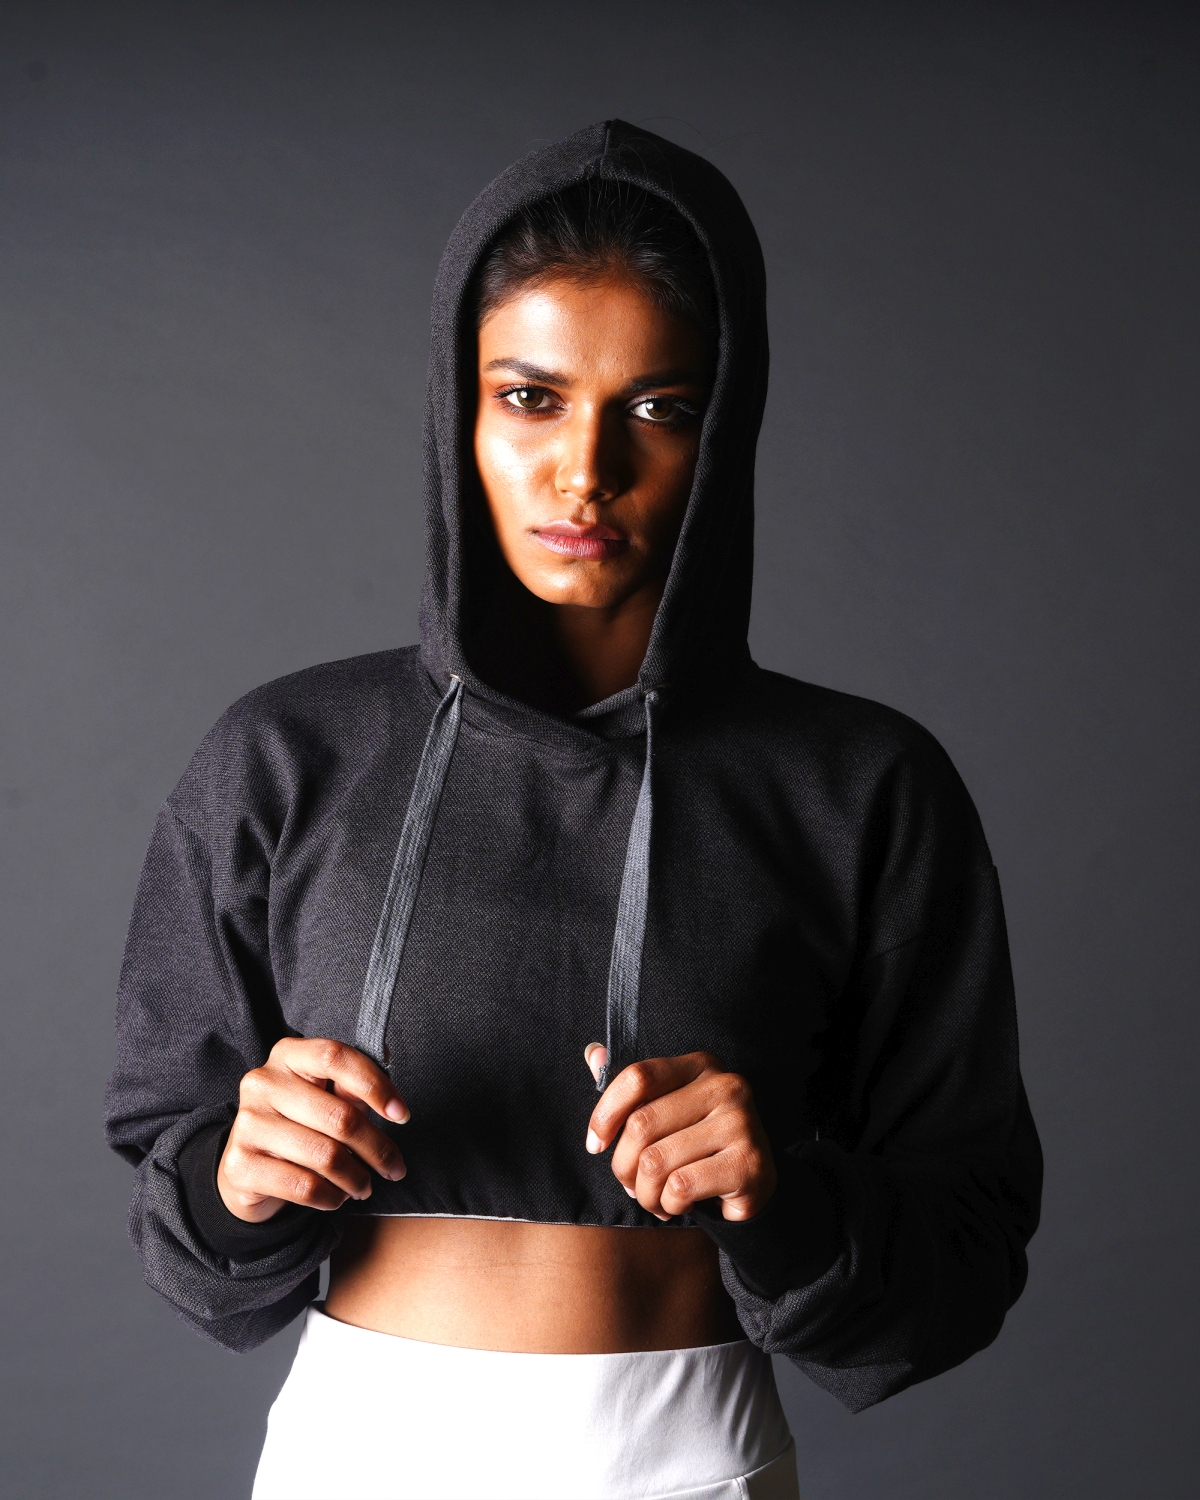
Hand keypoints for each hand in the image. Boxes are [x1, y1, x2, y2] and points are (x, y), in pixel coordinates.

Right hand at [217, 1037, 409, 1222]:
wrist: (247, 1168)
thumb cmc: (297, 1125)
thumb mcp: (324, 1098)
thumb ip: (352, 1088)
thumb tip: (387, 1067)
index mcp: (287, 1056)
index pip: (336, 1058)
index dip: (375, 1085)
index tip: (402, 1115)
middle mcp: (263, 1083)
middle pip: (340, 1116)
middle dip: (378, 1149)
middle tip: (394, 1168)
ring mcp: (248, 1124)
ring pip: (326, 1156)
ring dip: (357, 1178)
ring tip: (364, 1186)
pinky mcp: (241, 1165)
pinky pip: (304, 1187)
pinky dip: (332, 1197)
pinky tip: (338, 1197)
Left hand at [584, 1045, 775, 1222]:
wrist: (752, 1183)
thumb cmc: (698, 1144)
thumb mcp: (668, 1109)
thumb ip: (632, 1086)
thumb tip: (593, 1054)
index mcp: (701, 1065)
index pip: (638, 1077)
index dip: (606, 1113)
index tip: (596, 1144)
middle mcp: (724, 1086)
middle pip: (641, 1124)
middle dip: (624, 1166)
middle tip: (631, 1185)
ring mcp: (740, 1123)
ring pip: (656, 1161)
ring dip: (645, 1193)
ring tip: (656, 1198)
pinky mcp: (747, 1163)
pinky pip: (680, 1187)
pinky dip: (669, 1204)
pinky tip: (680, 1205)